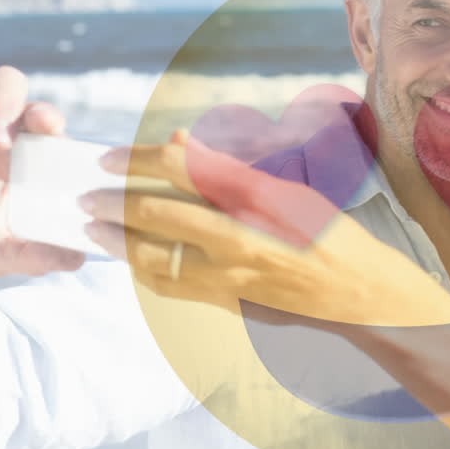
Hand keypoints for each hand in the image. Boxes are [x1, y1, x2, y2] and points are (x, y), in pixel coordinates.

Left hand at [82, 131, 449, 326]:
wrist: (364, 299)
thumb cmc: (332, 237)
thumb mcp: (288, 192)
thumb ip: (228, 172)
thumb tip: (180, 145)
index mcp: (257, 195)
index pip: (179, 166)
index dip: (135, 158)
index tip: (108, 157)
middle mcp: (241, 234)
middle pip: (156, 211)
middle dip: (112, 202)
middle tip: (84, 196)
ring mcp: (233, 274)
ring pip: (154, 256)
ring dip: (117, 242)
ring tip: (94, 231)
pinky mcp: (230, 304)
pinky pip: (172, 287)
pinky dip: (144, 272)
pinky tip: (131, 263)